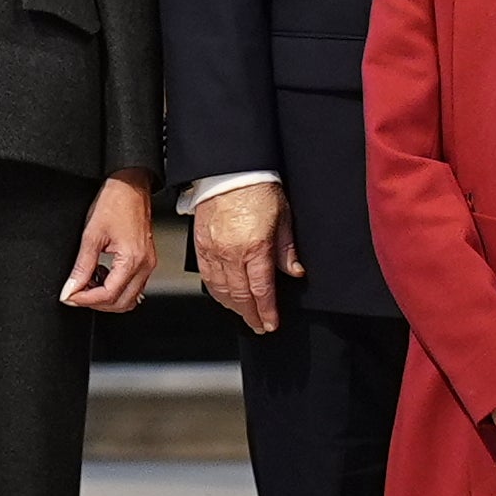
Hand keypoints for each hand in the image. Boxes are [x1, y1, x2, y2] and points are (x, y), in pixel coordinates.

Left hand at [60, 178, 157, 312]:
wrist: (130, 186)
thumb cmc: (115, 203)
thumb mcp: (91, 235)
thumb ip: (81, 266)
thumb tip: (71, 287)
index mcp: (132, 260)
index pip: (108, 295)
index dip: (85, 299)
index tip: (69, 296)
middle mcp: (144, 265)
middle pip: (121, 303)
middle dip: (96, 302)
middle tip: (76, 293)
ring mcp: (147, 263)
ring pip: (129, 298)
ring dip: (107, 297)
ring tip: (89, 283)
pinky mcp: (145, 260)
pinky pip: (133, 286)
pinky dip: (116, 287)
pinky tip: (102, 275)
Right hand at [189, 179, 290, 338]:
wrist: (229, 170)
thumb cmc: (257, 187)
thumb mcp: (283, 217)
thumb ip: (287, 249)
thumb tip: (295, 272)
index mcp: (255, 247)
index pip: (261, 290)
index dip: (267, 311)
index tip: (271, 323)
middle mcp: (232, 252)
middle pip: (240, 296)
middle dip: (251, 315)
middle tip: (259, 325)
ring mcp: (213, 250)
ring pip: (221, 290)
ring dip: (233, 307)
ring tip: (244, 314)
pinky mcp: (201, 245)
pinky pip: (206, 277)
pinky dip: (216, 291)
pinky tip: (223, 297)